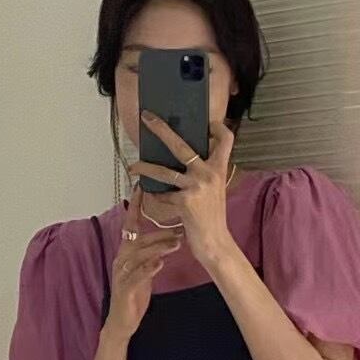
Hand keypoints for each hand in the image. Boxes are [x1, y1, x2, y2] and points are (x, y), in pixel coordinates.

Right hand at [104, 187, 181, 341]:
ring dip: (158, 248)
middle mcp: (121, 260)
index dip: (134, 207)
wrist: (122, 321)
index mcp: (125, 252)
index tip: (142, 188)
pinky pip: (136, 276)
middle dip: (159, 232)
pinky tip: (160, 264)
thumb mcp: (145, 269)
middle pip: (138, 239)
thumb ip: (154, 252)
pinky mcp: (125, 289)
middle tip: (181, 227)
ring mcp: (121, 274)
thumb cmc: (135, 293)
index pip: (129, 225)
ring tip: (177, 243)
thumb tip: (172, 234)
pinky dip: (148, 269)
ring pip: (139, 256)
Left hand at [128, 116, 235, 267]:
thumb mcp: (214, 189)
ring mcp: (197, 187)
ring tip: (133, 167)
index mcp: (220, 169)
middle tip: (146, 117)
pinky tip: (152, 198)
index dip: (219, 127)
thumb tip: (185, 156)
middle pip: (182, 145)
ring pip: (164, 171)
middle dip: (161, 129)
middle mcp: (209, 174)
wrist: (215, 242)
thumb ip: (205, 172)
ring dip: (145, 168)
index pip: (226, 140)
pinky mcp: (185, 201)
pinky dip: (156, 197)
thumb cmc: (212, 215)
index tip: (208, 122)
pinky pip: (163, 195)